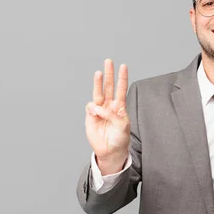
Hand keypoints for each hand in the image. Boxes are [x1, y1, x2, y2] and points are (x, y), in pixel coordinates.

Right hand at [85, 59, 129, 174]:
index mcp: (120, 107)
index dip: (122, 78)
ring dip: (98, 82)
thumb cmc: (119, 138)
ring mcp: (99, 110)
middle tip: (108, 61)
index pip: (121, 89)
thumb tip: (99, 107)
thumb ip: (112, 115)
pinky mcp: (90, 116)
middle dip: (109, 74)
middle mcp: (109, 106)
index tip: (123, 66)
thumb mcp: (122, 125)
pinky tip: (96, 112)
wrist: (110, 151)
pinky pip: (90, 107)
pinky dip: (93, 107)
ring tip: (99, 73)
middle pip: (109, 86)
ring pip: (98, 93)